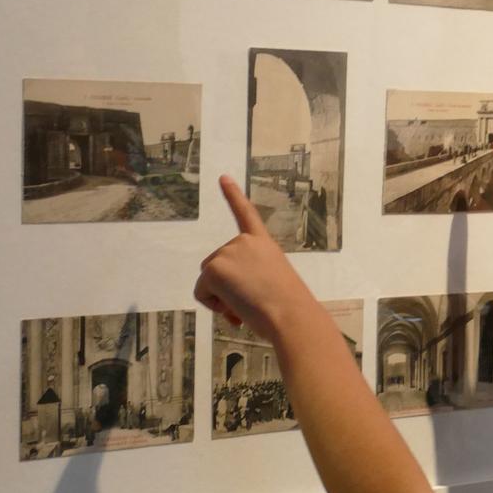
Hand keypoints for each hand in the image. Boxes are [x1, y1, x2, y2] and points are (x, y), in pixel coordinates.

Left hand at [193, 175, 318, 338]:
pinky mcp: (214, 268)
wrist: (291, 315)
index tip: (223, 177)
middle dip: (226, 288)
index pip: (246, 214)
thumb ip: (251, 284)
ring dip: (221, 298)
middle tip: (251, 303)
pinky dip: (213, 305)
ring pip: (208, 281)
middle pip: (218, 265)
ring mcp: (228, 252)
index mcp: (263, 243)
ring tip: (246, 306)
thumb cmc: (290, 309)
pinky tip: (235, 308)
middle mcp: (244, 242)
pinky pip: (202, 293)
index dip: (233, 195)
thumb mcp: (272, 285)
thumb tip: (233, 310)